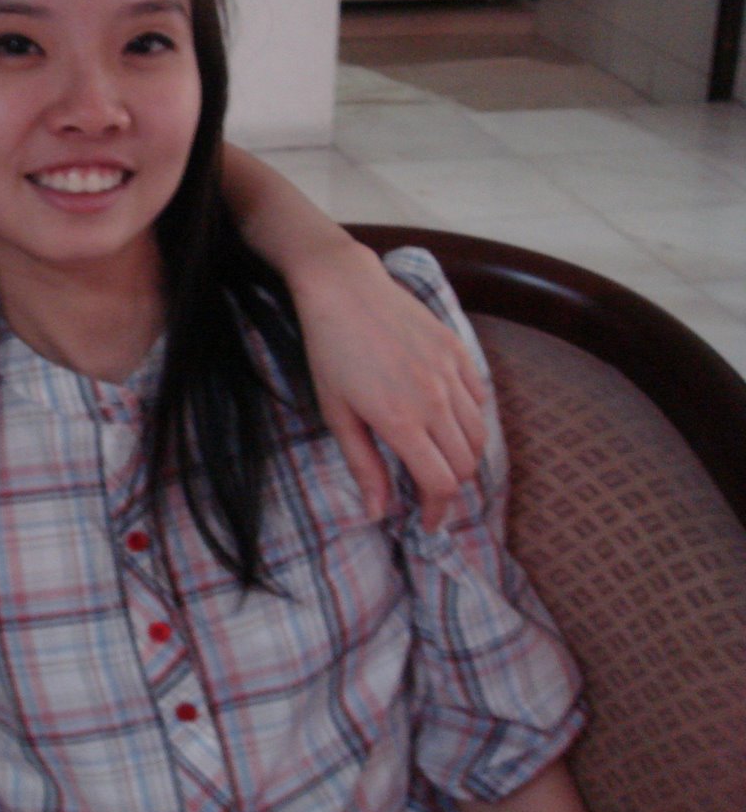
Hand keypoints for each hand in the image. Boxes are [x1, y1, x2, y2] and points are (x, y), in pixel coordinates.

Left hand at [288, 239, 487, 528]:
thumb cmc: (330, 352)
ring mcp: (451, 373)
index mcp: (401, 420)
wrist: (344, 290)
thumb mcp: (336, 413)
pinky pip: (480, 399)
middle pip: (466, 465)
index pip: (440, 483)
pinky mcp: (458, 351)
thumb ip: (363, 465)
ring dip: (464, 456)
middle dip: (450, 487)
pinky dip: (471, 419)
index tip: (427, 521)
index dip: (437, 511)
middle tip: (428, 491)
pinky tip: (446, 420)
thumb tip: (378, 512)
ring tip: (438, 458)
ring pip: (479, 435)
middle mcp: (435, 400)